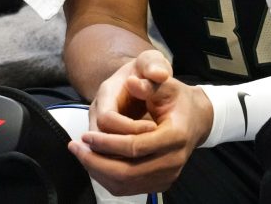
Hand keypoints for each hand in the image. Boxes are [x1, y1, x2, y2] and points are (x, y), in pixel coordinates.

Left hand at [68, 50, 213, 195]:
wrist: (195, 119)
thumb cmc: (177, 98)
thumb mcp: (166, 83)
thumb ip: (150, 81)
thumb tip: (132, 83)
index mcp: (175, 136)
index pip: (135, 146)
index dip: (107, 142)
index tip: (85, 134)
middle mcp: (173, 161)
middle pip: (127, 172)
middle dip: (96, 161)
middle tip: (75, 147)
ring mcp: (167, 176)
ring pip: (125, 184)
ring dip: (98, 171)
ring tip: (80, 153)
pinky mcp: (159, 183)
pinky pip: (128, 188)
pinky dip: (107, 178)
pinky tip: (94, 161)